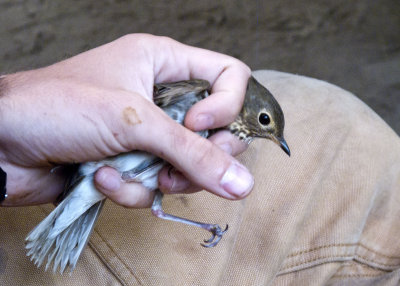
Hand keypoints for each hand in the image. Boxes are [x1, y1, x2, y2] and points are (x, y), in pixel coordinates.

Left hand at [0, 34, 251, 206]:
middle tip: (177, 167)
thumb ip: (192, 152)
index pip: (228, 77)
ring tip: (137, 174)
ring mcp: (148, 132)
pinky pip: (156, 183)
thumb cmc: (57, 107)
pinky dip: (133, 188)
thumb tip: (242, 182)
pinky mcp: (133, 162)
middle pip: (215, 129)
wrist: (0, 145)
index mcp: (163, 63)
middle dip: (198, 156)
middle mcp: (161, 96)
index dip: (226, 107)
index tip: (200, 127)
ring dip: (164, 178)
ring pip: (188, 164)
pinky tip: (104, 177)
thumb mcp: (132, 121)